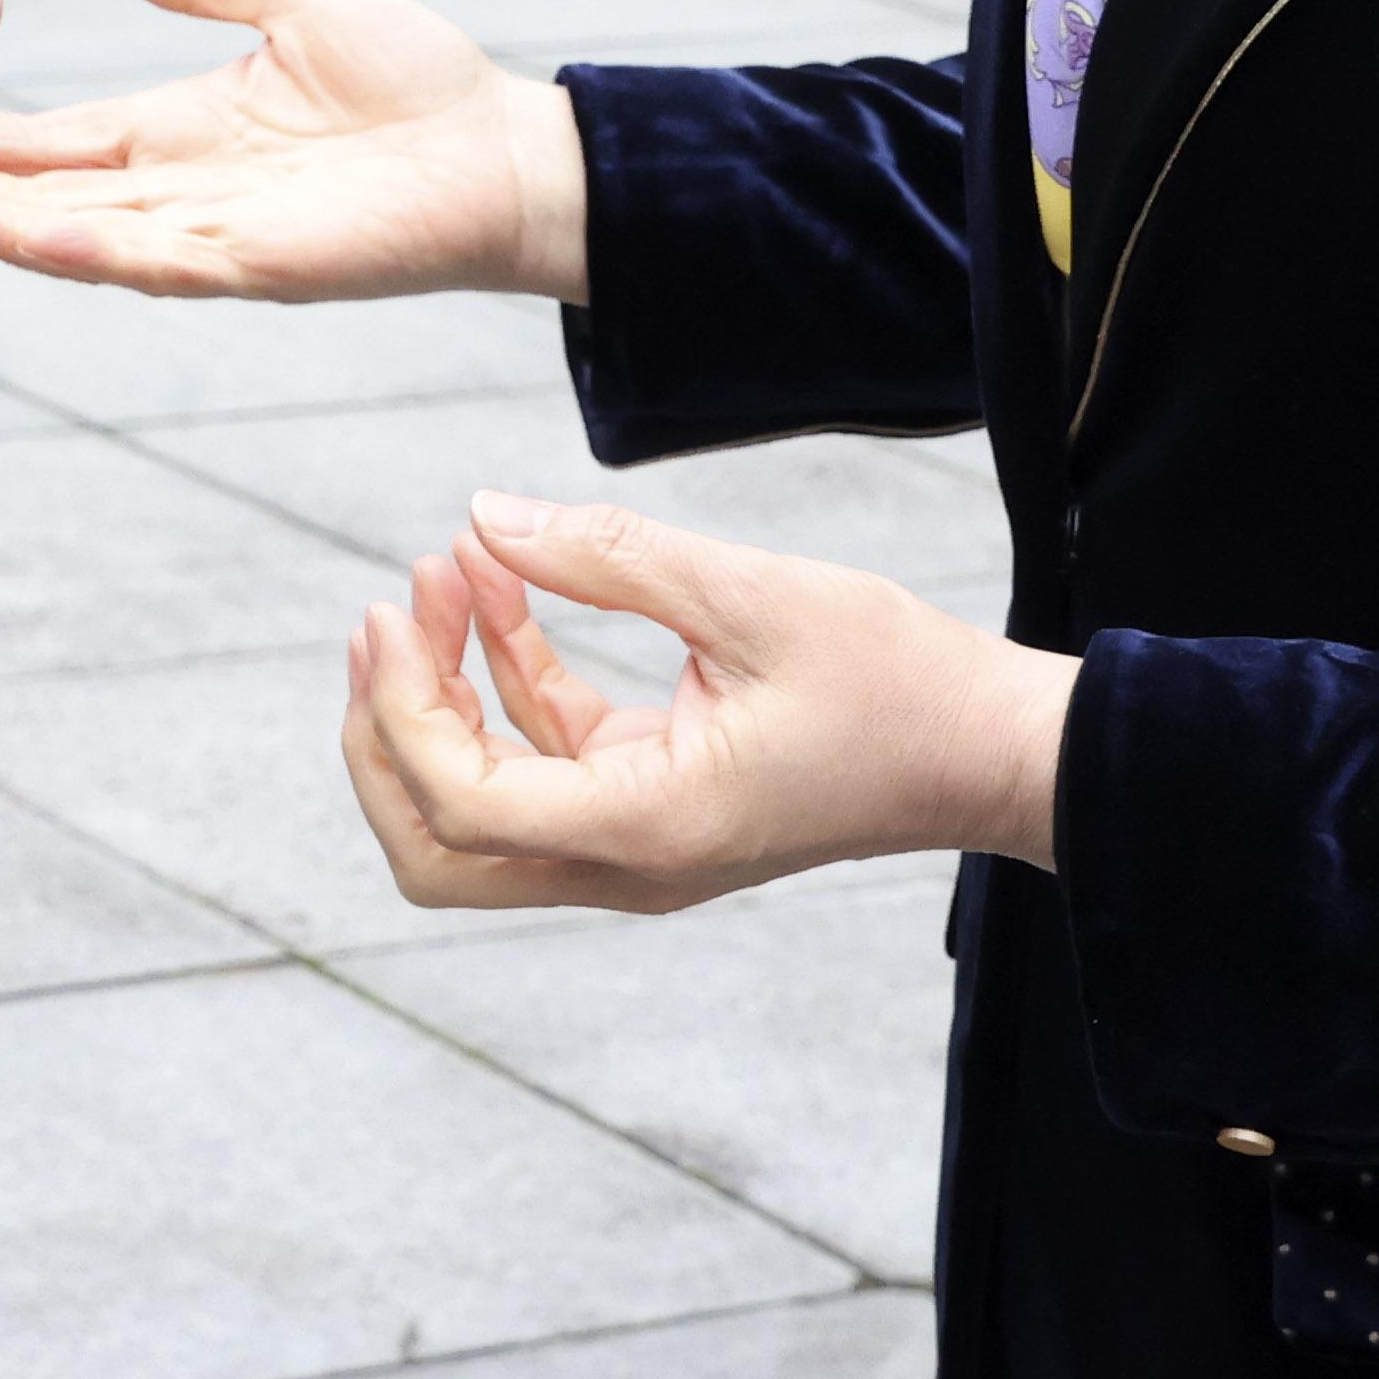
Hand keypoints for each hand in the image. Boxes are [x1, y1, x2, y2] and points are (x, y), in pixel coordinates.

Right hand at [0, 0, 592, 301]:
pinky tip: (38, 237)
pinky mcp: (265, 264)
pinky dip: (95, 252)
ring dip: (2, 228)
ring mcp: (217, 235)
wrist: (509, 150)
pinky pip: (165, 262)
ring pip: (83, 238)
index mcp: (177, 131)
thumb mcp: (290, 0)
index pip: (54, 139)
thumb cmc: (414, 82)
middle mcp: (181, 192)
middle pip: (44, 196)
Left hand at [340, 494, 1072, 915]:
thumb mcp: (750, 597)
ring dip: (446, 693)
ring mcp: (638, 843)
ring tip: (450, 566)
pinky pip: (544, 761)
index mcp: (645, 829)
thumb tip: (482, 517)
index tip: (396, 605)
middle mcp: (628, 861)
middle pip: (436, 849)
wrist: (993, 749)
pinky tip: (502, 587)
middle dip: (387, 735)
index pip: (458, 806)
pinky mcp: (655, 806)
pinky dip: (508, 682)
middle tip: (385, 616)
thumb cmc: (897, 682)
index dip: (400, 710)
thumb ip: (609, 559)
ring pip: (478, 809)